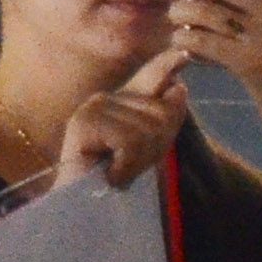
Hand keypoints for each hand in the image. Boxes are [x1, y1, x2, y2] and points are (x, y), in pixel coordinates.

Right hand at [53, 59, 191, 189]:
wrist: (79, 206)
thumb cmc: (114, 178)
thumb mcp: (148, 147)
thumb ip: (163, 118)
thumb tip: (179, 86)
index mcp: (122, 101)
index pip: (151, 77)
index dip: (167, 66)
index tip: (182, 54)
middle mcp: (106, 98)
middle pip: (160, 112)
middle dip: (154, 147)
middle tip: (130, 165)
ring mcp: (93, 108)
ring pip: (146, 128)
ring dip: (138, 160)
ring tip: (118, 170)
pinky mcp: (84, 123)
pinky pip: (128, 140)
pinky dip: (126, 164)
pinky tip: (110, 173)